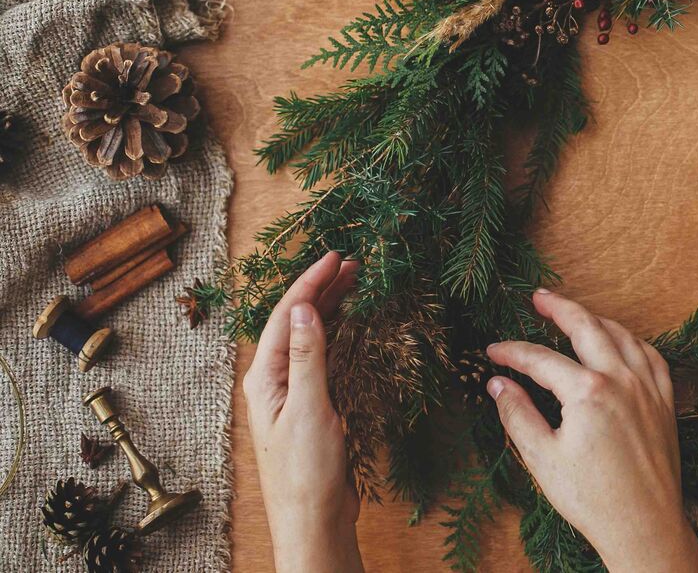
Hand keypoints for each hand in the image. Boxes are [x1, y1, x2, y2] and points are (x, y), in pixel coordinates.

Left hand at [242, 252, 364, 572]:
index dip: (309, 283)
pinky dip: (339, 336)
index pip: (284, 317)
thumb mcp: (309, 409)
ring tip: (354, 283)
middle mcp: (274, 382)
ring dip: (331, 309)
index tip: (334, 257)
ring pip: (311, 338)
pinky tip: (352, 326)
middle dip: (322, 290)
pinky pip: (324, 359)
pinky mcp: (313, 407)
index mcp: (264, 378)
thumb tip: (303, 308)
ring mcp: (293, 393)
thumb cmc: (305, 473)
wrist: (314, 520)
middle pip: (295, 323)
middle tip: (352, 263)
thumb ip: (307, 357)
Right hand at [486, 289, 697, 572]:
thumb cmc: (591, 498)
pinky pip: (652, 357)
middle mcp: (621, 379)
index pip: (540, 359)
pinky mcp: (665, 403)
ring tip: (576, 315)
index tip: (492, 351)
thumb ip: (517, 415)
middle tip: (538, 298)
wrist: (643, 526)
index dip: (512, 352)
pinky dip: (633, 342)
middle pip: (586, 326)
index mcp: (587, 391)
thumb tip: (497, 384)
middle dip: (559, 308)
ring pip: (622, 335)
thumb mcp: (541, 458)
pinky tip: (622, 342)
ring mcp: (648, 388)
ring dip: (596, 319)